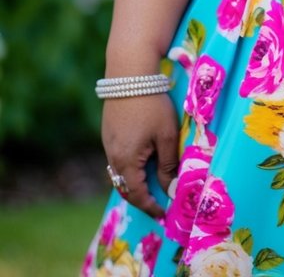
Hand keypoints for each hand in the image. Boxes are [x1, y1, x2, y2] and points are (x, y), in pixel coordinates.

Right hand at [102, 93, 179, 218]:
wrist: (129, 74)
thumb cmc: (152, 105)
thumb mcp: (166, 135)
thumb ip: (168, 164)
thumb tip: (171, 188)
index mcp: (126, 161)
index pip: (137, 194)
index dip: (151, 206)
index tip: (163, 214)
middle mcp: (112, 156)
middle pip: (125, 187)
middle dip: (141, 198)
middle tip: (158, 203)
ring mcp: (108, 144)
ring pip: (119, 172)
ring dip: (134, 182)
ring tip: (152, 184)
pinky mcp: (108, 132)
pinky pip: (117, 158)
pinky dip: (128, 167)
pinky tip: (141, 160)